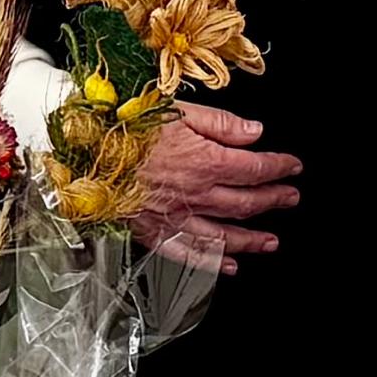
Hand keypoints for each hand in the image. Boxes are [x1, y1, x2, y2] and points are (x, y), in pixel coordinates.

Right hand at [130, 103, 300, 271]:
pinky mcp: (155, 233)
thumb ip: (222, 124)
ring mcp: (177, 218)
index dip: (279, 167)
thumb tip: (255, 131)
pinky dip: (215, 263)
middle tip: (290, 198)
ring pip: (226, 234)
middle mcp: (197, 194)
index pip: (255, 168)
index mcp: (206, 161)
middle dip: (274, 200)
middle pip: (246, 202)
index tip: (293, 166)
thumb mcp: (179, 110)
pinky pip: (192, 254)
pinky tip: (230, 267)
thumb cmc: (126, 127)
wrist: (83, 152)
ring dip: (252, 239)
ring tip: (271, 242)